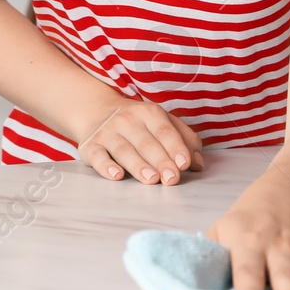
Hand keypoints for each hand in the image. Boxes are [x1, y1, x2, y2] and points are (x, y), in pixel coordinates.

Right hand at [72, 94, 203, 184]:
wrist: (96, 111)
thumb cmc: (138, 123)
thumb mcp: (163, 122)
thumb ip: (184, 139)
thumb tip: (198, 164)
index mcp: (148, 113)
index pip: (164, 131)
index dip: (175, 147)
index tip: (184, 164)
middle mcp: (127, 120)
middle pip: (146, 143)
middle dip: (160, 161)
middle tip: (172, 178)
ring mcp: (107, 133)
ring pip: (124, 150)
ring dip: (138, 165)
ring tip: (151, 179)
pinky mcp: (91, 146)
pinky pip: (98, 157)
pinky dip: (106, 167)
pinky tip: (117, 175)